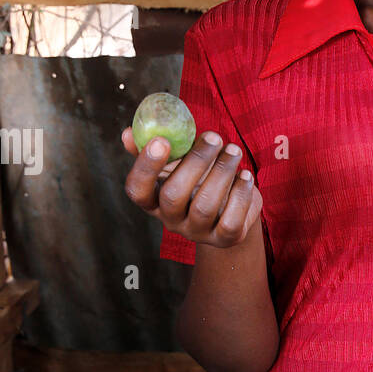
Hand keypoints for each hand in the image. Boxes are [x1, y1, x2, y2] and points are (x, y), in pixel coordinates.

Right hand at [121, 127, 262, 246]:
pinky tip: (245, 175)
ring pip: (205, 206)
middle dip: (195, 162)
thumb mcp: (177, 162)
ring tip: (234, 149)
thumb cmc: (198, 177)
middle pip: (173, 196)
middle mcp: (171, 220)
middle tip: (214, 136)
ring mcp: (198, 232)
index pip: (137, 190)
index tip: (161, 140)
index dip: (145, 167)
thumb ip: (156, 148)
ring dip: (222, 172)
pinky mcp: (225, 238)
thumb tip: (127, 133)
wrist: (231, 204)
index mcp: (154, 200)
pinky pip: (231, 221)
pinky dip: (240, 195)